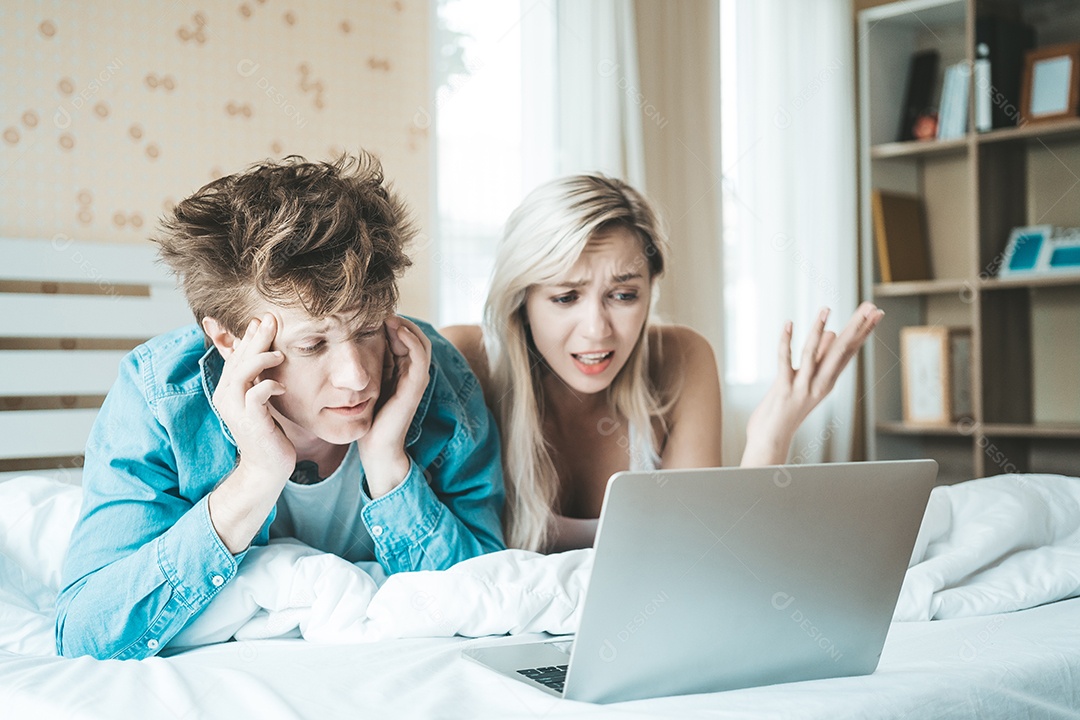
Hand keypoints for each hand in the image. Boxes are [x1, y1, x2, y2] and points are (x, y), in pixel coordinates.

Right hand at [207, 314, 294, 552]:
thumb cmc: (268, 432)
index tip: (263, 320)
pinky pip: (256, 396)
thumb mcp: (261, 400)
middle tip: (271, 319)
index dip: (248, 337)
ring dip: (260, 359)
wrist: (267, 467)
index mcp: (228, 389)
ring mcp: (235, 409)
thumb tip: (266, 354)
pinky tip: (281, 385)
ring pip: (242, 373)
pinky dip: (268, 386)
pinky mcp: (250, 422)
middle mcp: (226, 396)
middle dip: (255, 338)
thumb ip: (259, 379)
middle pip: (238, 359)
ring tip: (280, 354)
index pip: (236, 355)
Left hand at [357, 315, 431, 496]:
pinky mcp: (416, 385)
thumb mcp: (363, 382)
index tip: (370, 311)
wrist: (375, 445)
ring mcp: (416, 378)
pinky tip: (394, 329)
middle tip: (379, 309)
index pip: (403, 336)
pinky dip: (410, 339)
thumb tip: (347, 337)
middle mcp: (412, 372)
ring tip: (388, 315)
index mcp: (401, 370)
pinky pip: (419, 356)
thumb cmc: (366, 416)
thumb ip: (363, 362)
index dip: (390, 321)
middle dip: (398, 320)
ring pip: (419, 341)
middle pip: (413, 335)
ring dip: (406, 325)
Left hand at [742, 302, 883, 465]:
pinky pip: (785, 361)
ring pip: (813, 354)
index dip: (863, 331)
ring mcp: (802, 387)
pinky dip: (786, 342)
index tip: (875, 312)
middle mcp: (820, 384)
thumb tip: (832, 333)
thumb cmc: (789, 408)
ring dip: (818, 330)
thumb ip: (820, 358)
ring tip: (826, 309)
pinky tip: (789, 324)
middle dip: (856, 327)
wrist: (773, 438)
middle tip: (871, 307)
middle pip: (841, 351)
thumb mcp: (809, 380)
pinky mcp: (783, 389)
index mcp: (828, 380)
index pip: (850, 351)